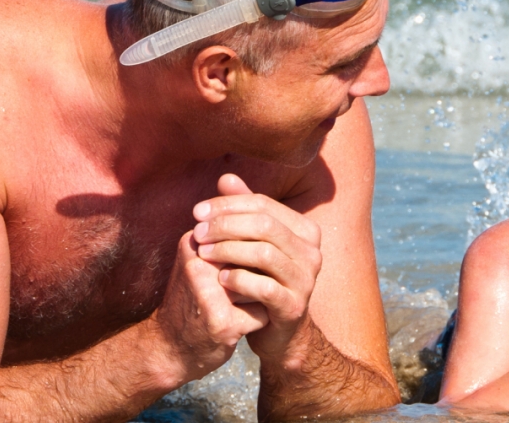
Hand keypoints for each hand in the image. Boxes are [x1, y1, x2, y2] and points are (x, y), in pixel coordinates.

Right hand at [148, 228, 269, 381]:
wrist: (169, 347)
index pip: (244, 235)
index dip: (251, 255)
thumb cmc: (191, 301)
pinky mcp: (224, 322)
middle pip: (255, 258)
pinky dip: (258, 320)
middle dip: (256, 276)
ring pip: (262, 284)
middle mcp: (198, 266)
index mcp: (193, 245)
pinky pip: (262, 313)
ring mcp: (210, 295)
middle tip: (237, 292)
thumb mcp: (197, 263)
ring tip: (234, 308)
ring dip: (258, 297)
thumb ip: (224, 244)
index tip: (238, 272)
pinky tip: (238, 325)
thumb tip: (272, 234)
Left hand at [190, 174, 321, 363]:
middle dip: (225, 225)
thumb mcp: (251, 243)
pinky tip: (220, 278)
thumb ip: (242, 212)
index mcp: (304, 230)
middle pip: (263, 226)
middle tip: (196, 232)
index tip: (196, 212)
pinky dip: (239, 279)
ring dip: (228, 250)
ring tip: (203, 253)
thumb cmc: (261, 280)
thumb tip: (226, 177)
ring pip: (264, 254)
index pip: (263, 204)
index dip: (227, 204)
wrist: (277, 331)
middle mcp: (311, 252)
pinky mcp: (294, 307)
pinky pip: (265, 287)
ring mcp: (306, 280)